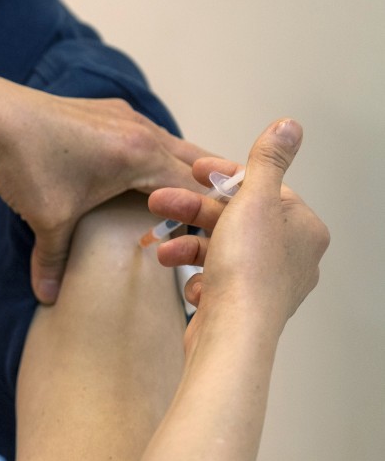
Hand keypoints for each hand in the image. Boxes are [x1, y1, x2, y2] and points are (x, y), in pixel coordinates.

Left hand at [0, 80, 211, 303]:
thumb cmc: (25, 163)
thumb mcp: (48, 219)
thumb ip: (55, 261)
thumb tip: (49, 298)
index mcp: (141, 156)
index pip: (197, 188)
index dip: (210, 215)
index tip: (220, 239)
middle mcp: (141, 130)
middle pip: (195, 162)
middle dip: (208, 190)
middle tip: (221, 218)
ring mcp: (123, 116)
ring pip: (171, 144)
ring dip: (182, 171)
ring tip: (190, 199)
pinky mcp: (103, 112)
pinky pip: (145, 134)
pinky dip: (155, 155)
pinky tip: (142, 176)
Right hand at [148, 119, 329, 344]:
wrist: (233, 336)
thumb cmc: (248, 270)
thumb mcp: (254, 201)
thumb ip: (266, 161)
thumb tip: (289, 125)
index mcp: (303, 228)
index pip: (260, 189)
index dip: (222, 179)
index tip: (191, 171)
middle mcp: (291, 256)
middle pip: (235, 219)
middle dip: (192, 212)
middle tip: (158, 203)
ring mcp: (267, 284)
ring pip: (220, 249)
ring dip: (187, 246)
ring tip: (160, 251)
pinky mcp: (242, 306)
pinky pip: (216, 279)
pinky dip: (198, 277)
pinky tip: (190, 284)